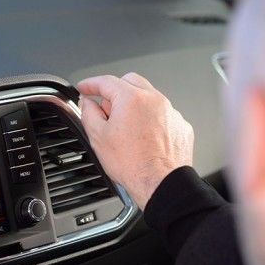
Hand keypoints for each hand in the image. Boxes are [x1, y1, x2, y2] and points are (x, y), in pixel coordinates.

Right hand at [77, 73, 193, 208]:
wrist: (160, 183)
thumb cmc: (133, 164)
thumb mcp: (98, 137)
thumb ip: (88, 113)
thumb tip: (87, 103)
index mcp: (131, 99)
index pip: (106, 81)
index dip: (91, 84)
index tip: (84, 88)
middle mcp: (154, 100)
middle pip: (130, 82)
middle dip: (114, 91)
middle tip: (105, 109)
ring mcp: (170, 112)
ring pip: (148, 98)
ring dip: (134, 106)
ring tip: (125, 129)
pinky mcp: (180, 125)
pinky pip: (162, 114)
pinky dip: (150, 119)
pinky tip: (142, 137)